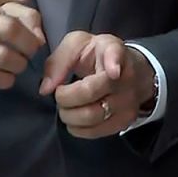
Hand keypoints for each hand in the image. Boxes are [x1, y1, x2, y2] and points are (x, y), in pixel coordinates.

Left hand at [40, 32, 155, 138]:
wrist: (132, 71)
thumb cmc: (98, 55)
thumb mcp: (78, 45)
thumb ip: (59, 61)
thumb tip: (45, 89)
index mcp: (112, 50)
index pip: (115, 54)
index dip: (114, 62)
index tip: (113, 71)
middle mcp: (126, 76)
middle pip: (90, 93)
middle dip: (65, 98)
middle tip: (60, 94)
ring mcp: (128, 100)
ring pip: (92, 116)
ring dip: (70, 115)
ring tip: (66, 106)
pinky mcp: (126, 121)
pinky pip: (96, 132)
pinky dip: (78, 128)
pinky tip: (76, 118)